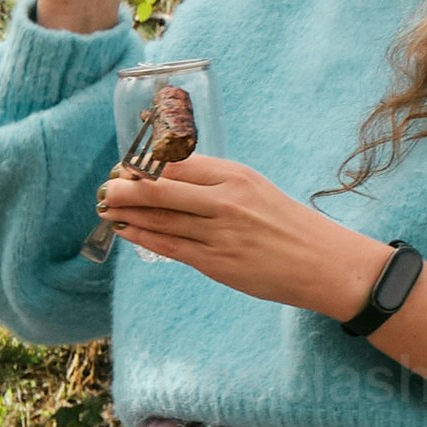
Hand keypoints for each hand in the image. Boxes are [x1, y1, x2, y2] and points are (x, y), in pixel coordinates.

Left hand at [93, 152, 386, 314]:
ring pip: (161, 220)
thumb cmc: (287, 223)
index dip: (146, 165)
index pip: (179, 163)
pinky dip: (144, 237)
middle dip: (126, 187)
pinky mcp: (215, 262)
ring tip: (106, 208)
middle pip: (162, 189)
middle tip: (104, 187)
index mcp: (235, 176)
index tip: (125, 166)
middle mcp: (225, 201)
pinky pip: (170, 246)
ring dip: (128, 213)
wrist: (322, 262)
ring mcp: (219, 233)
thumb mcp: (254, 189)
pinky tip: (126, 230)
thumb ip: (215, 183)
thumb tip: (171, 176)